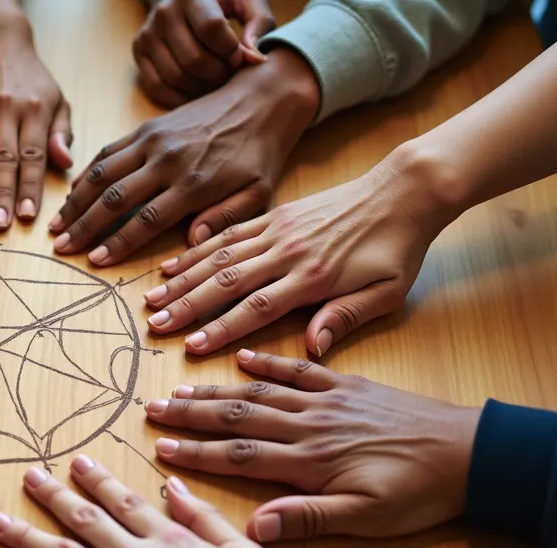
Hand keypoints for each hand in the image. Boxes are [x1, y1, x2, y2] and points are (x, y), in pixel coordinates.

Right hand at [0, 15, 72, 227]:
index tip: (27, 216)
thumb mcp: (58, 100)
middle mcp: (5, 108)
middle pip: (3, 159)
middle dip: (0, 195)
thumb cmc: (31, 79)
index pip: (32, 156)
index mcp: (35, 110)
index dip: (30, 187)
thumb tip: (65, 163)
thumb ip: (61, 133)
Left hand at [0, 456, 300, 547]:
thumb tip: (175, 487)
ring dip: (27, 533)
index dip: (97, 479)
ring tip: (0, 519)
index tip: (76, 463)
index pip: (123, 500)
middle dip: (52, 494)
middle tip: (29, 477)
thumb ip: (206, 518)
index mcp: (170, 538)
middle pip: (84, 517)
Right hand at [50, 48, 318, 266]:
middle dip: (84, 226)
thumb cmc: (260, 153)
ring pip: (102, 173)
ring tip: (56, 224)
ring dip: (76, 201)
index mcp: (194, 182)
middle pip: (114, 198)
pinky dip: (86, 174)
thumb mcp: (259, 192)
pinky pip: (108, 151)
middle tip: (61, 247)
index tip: (95, 261)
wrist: (260, 99)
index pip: (146, 219)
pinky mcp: (147, 127)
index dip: (118, 243)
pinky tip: (73, 194)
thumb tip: (192, 242)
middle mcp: (167, 160)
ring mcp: (152, 140)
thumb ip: (226, 219)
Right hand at [134, 0, 275, 106]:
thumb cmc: (222, 0)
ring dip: (200, 89)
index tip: (240, 58)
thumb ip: (259, 24)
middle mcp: (164, 13)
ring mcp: (147, 34)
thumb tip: (253, 58)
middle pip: (193, 59)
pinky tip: (195, 92)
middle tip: (229, 75)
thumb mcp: (246, 1)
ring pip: (175, 76)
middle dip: (218, 75)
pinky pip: (156, 86)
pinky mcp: (138, 51)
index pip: (211, 29)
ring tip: (214, 82)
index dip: (231, 51)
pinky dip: (178, 98)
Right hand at [144, 155, 445, 355]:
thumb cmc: (398, 247)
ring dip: (183, 279)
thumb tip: (314, 349)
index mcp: (313, 276)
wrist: (403, 190)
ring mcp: (276, 230)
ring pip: (219, 257)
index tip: (192, 346)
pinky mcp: (274, 215)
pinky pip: (227, 235)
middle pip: (227, 282)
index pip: (258, 307)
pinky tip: (174, 263)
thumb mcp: (387, 291)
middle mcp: (287, 252)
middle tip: (155, 324)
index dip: (223, 328)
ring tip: (152, 298)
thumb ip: (346, 317)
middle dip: (187, 305)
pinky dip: (197, 250)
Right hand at [147, 350, 480, 541]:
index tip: (161, 447)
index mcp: (311, 458)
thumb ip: (310, 518)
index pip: (240, 455)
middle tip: (153, 408)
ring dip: (217, 389)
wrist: (472, 452)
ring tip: (181, 385)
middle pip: (239, 416)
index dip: (197, 452)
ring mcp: (328, 399)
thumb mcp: (368, 517)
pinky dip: (268, 362)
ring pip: (260, 391)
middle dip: (192, 414)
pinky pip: (300, 368)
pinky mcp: (348, 385)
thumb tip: (256, 528)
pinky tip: (244, 358)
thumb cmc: (420, 491)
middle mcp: (310, 423)